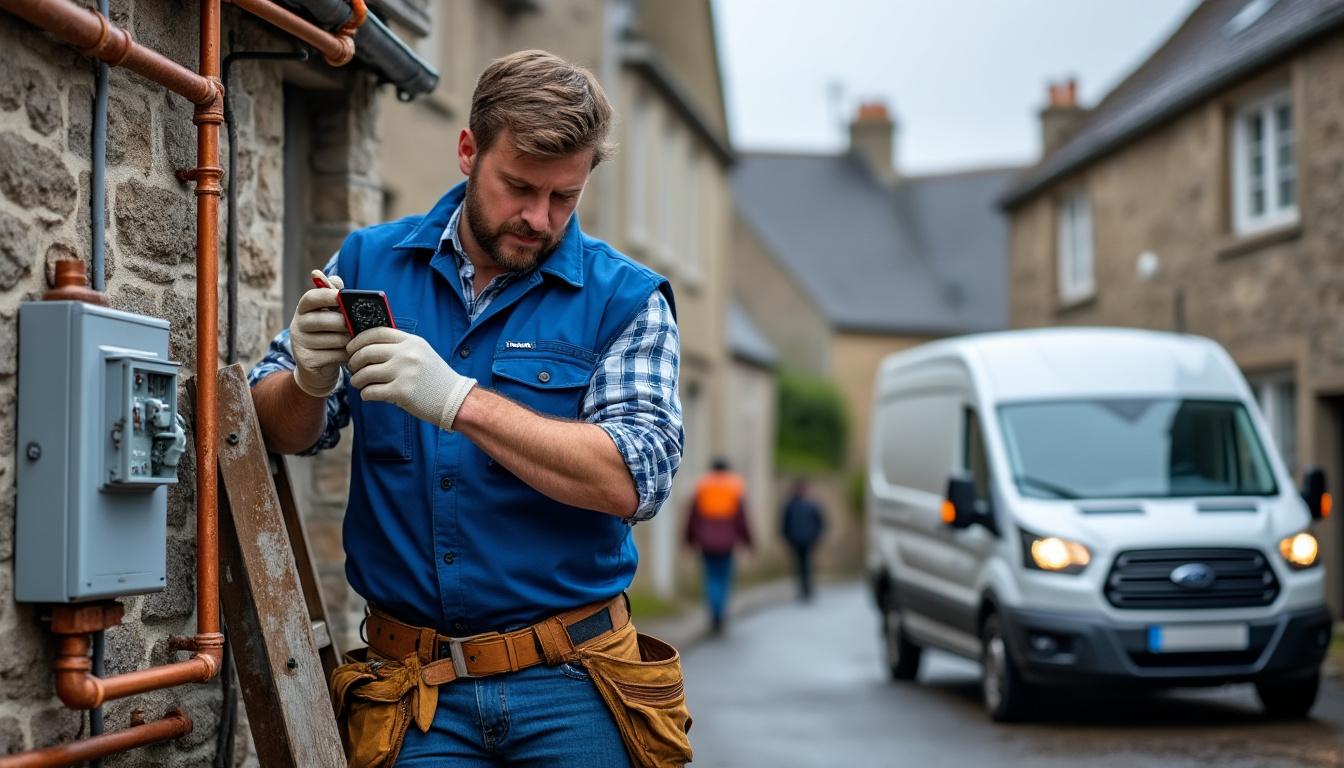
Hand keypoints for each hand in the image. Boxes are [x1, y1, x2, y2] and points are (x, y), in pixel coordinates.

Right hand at [289, 270, 347, 396]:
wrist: (317, 369)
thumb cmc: (329, 334)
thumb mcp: (330, 314)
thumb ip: (334, 296)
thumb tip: (336, 279)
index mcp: (303, 309)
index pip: (311, 298)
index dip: (327, 295)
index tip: (342, 296)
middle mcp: (297, 324)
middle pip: (325, 320)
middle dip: (346, 323)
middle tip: (358, 326)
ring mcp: (300, 344)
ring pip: (334, 339)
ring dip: (350, 340)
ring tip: (356, 340)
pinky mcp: (307, 361)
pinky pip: (335, 355)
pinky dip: (347, 355)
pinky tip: (351, 354)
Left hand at [347, 327, 476, 429]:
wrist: (455, 399)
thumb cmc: (434, 378)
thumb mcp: (422, 354)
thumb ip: (399, 347)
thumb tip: (366, 346)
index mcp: (412, 342)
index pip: (377, 333)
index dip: (358, 340)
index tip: (351, 348)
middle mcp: (407, 354)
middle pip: (367, 352)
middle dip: (354, 362)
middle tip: (353, 369)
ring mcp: (405, 373)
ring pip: (365, 373)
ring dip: (357, 380)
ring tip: (359, 384)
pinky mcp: (402, 392)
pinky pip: (371, 391)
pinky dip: (365, 394)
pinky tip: (369, 395)